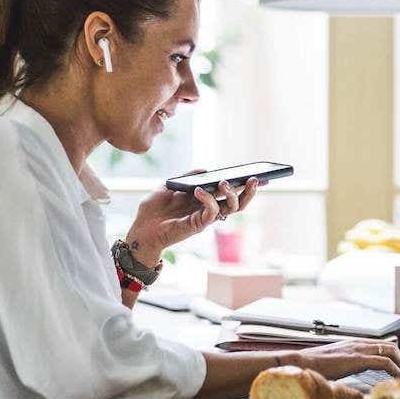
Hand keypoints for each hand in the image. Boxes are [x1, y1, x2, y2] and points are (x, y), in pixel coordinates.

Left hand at [125, 172, 260, 266]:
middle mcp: (208, 210)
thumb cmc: (154, 209)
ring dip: (231, 194)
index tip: (259, 175)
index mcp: (204, 200)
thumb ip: (188, 177)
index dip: (245, 186)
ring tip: (225, 182)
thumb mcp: (170, 185)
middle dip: (249, 192)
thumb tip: (205, 170)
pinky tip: (199, 190)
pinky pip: (210, 212)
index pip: (229, 193)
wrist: (140, 228)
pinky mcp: (197, 225)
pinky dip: (208, 199)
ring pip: (230, 209)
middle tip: (255, 179)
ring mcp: (204, 218)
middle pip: (237, 203)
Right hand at [292, 340, 399, 380]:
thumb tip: (351, 381)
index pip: (382, 345)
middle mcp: (358, 343)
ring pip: (391, 352)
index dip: (395, 357)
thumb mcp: (334, 365)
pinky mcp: (357, 358)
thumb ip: (346, 367)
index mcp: (353, 344)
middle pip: (391, 346)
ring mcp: (358, 349)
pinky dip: (395, 371)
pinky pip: (384, 362)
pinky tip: (397, 380)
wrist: (299, 363)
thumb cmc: (312, 367)